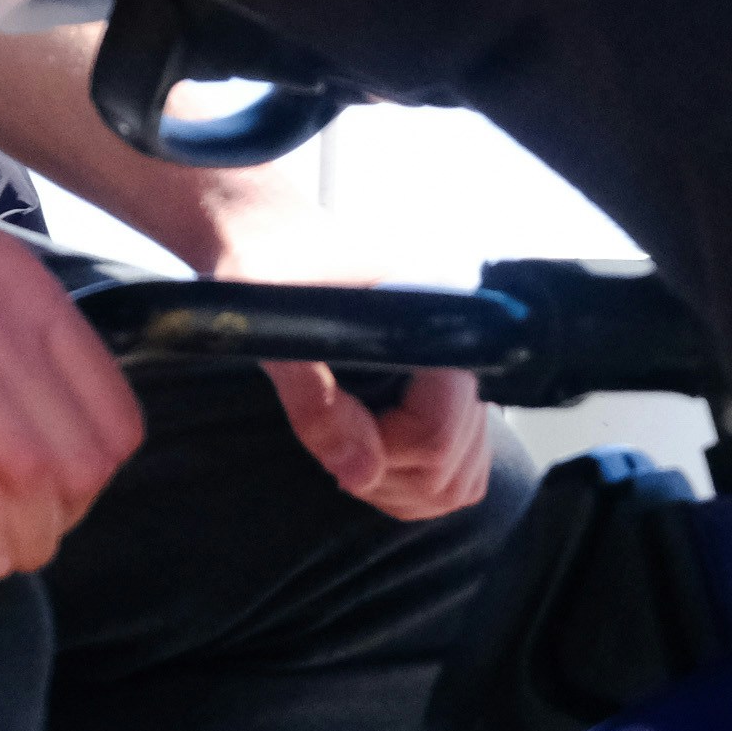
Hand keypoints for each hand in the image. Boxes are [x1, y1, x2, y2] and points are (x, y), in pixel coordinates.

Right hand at [0, 37, 142, 577]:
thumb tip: (18, 397)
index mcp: (9, 279)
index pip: (107, 408)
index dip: (95, 474)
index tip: (63, 502)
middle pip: (73, 451)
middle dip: (64, 518)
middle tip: (32, 543)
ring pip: (20, 461)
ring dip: (25, 533)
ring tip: (5, 558)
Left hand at [197, 207, 497, 521]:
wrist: (275, 245)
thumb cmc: (267, 270)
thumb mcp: (271, 324)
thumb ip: (313, 399)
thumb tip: (360, 473)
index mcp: (435, 321)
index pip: (435, 434)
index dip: (375, 448)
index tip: (327, 421)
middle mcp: (465, 353)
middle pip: (449, 469)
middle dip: (381, 472)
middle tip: (329, 434)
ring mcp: (464, 385)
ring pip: (456, 484)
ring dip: (395, 485)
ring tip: (346, 444)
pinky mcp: (453, 406)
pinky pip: (457, 479)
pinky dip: (410, 485)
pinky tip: (369, 454)